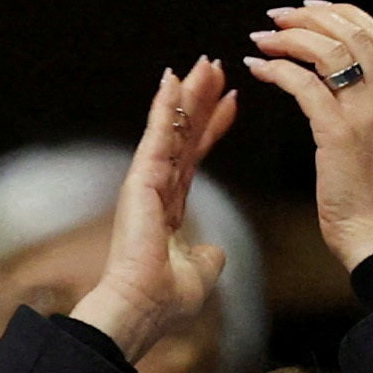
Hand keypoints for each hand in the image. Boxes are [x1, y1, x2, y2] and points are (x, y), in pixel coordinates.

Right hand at [67, 60, 238, 361]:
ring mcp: (145, 182)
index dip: (213, 129)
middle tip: (216, 67)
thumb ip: (208, 258)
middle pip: (184, 135)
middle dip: (200, 101)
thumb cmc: (165, 301)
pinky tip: (173, 78)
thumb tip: (215, 252)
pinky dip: (165, 107)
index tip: (231, 102)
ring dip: (188, 95)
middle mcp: (155, 190)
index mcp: (167, 209)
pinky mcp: (140, 180)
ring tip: (205, 63)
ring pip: (172, 129)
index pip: (194, 159)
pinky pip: (156, 136)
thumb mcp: (200, 275)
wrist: (142, 309)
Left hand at [245, 1, 372, 271]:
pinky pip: (303, 86)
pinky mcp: (338, 134)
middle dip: (310, 18)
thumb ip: (365, 109)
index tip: (309, 8)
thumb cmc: (370, 199)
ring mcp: (364, 115)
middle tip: (276, 17)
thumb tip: (337, 85)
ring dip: (289, 38)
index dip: (342, 13)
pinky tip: (257, 69)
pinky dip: (277, 70)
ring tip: (261, 39)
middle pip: (352, 33)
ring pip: (327, 52)